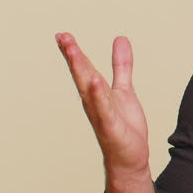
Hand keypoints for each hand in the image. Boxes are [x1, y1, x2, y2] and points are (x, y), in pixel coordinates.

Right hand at [55, 32, 150, 181]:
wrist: (130, 158)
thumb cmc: (124, 126)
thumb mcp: (124, 90)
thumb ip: (121, 66)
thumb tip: (120, 39)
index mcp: (96, 92)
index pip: (84, 68)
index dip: (74, 51)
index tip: (62, 34)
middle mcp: (93, 102)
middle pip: (82, 75)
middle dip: (73, 56)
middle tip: (62, 37)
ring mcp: (100, 114)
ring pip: (89, 89)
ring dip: (81, 71)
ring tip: (74, 52)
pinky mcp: (110, 127)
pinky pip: (103, 109)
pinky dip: (98, 96)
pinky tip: (95, 81)